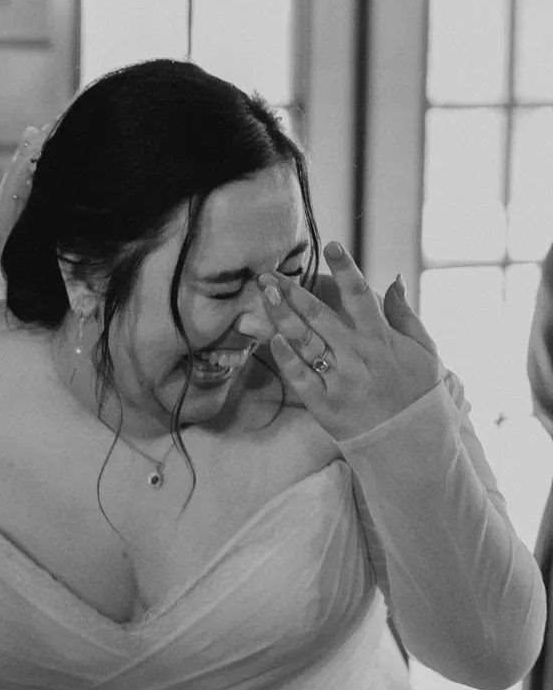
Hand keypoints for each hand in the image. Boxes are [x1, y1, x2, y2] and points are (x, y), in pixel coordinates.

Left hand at [255, 243, 442, 442]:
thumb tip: (394, 280)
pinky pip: (299, 378)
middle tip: (270, 272)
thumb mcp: (424, 351)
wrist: (411, 443)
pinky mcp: (324, 405)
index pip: (360, 296)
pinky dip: (285, 358)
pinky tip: (271, 338)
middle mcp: (357, 356)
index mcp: (381, 340)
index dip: (346, 269)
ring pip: (304, 342)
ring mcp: (339, 380)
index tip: (331, 246)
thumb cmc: (418, 393)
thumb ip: (405, 315)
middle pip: (320, 316)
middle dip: (294, 291)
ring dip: (282, 316)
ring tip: (265, 294)